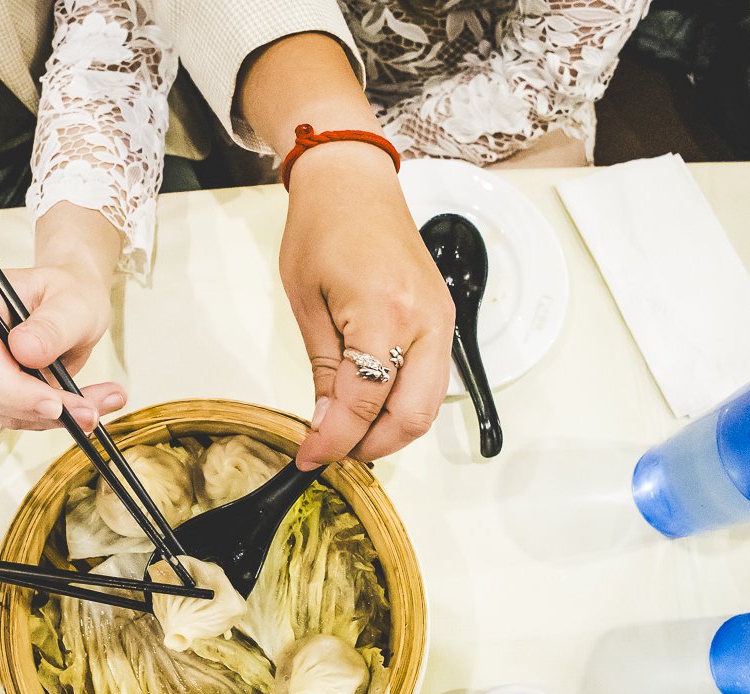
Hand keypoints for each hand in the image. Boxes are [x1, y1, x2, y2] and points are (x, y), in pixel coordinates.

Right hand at [0, 203, 126, 431]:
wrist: (73, 304)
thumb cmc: (69, 292)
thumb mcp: (73, 301)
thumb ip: (51, 325)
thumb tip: (24, 349)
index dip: (11, 386)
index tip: (54, 403)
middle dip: (34, 407)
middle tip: (85, 412)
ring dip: (47, 417)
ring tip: (92, 409)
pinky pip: (13, 414)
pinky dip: (48, 418)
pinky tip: (80, 408)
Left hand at [282, 143, 453, 469]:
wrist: (353, 181)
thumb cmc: (324, 225)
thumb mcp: (306, 302)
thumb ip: (324, 370)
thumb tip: (327, 423)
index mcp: (385, 312)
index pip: (365, 402)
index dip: (334, 440)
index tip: (310, 457)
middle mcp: (426, 320)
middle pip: (412, 417)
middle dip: (369, 445)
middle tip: (330, 450)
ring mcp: (442, 320)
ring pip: (428, 406)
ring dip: (389, 430)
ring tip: (346, 432)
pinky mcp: (443, 319)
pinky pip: (432, 382)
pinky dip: (403, 404)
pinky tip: (369, 407)